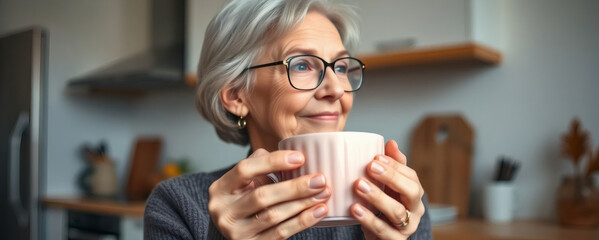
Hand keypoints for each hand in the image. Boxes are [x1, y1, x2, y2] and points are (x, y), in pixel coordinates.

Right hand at [208, 149, 330, 238]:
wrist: (234, 230)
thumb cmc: (244, 198)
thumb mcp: (246, 180)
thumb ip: (262, 164)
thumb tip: (294, 156)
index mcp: (220, 188)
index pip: (245, 169)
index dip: (273, 162)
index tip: (300, 158)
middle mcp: (223, 211)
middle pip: (262, 196)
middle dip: (295, 187)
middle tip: (320, 179)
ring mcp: (235, 231)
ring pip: (273, 216)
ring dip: (302, 204)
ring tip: (323, 193)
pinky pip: (280, 233)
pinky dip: (302, 222)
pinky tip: (318, 211)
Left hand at [351, 140, 424, 239]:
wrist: (380, 238)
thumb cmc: (383, 207)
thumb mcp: (387, 187)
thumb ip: (391, 166)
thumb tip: (391, 143)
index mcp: (414, 193)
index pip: (411, 176)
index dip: (395, 166)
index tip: (376, 157)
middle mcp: (415, 210)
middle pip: (412, 192)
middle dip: (391, 178)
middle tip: (370, 167)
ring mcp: (407, 227)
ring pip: (397, 212)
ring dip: (377, 197)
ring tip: (359, 186)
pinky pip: (384, 231)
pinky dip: (369, 219)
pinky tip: (355, 209)